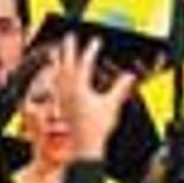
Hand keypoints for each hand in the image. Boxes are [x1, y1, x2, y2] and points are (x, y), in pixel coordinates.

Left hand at [52, 35, 132, 160]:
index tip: (96, 40)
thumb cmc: (96, 128)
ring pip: (57, 74)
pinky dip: (54, 76)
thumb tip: (130, 75)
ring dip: (57, 61)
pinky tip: (53, 76)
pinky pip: (54, 86)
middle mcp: (67, 91)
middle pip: (67, 64)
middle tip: (69, 35)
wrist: (84, 147)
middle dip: (69, 48)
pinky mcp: (60, 106)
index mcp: (79, 88)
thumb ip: (120, 88)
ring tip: (54, 50)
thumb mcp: (111, 106)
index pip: (85, 64)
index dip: (91, 50)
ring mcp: (62, 98)